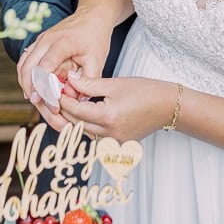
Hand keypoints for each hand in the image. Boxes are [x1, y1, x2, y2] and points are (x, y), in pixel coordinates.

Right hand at [16, 9, 112, 113]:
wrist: (91, 16)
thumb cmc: (95, 37)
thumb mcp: (97, 60)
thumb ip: (88, 81)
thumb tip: (77, 100)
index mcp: (63, 42)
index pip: (45, 66)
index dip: (44, 86)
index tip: (47, 101)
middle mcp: (47, 39)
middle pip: (28, 66)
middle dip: (30, 88)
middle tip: (38, 103)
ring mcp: (40, 40)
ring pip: (23, 64)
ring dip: (25, 83)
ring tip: (34, 98)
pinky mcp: (38, 43)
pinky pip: (25, 61)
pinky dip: (26, 75)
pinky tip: (31, 88)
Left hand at [57, 74, 176, 141]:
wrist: (168, 106)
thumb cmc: (145, 91)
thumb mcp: (115, 83)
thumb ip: (89, 83)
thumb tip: (69, 79)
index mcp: (108, 117)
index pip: (75, 110)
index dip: (62, 99)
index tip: (56, 89)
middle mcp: (109, 134)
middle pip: (76, 124)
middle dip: (64, 110)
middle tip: (57, 95)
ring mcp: (113, 142)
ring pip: (83, 132)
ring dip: (74, 119)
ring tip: (69, 102)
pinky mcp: (117, 144)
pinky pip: (94, 136)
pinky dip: (86, 125)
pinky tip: (84, 113)